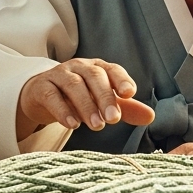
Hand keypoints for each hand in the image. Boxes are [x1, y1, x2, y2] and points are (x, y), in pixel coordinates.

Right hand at [16, 58, 154, 139]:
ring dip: (86, 105)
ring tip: (97, 126)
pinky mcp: (41, 88)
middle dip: (105, 97)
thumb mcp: (101, 101)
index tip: (129, 93)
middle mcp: (78, 67)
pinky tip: (72, 125)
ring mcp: (58, 75)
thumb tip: (150, 117)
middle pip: (94, 76)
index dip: (121, 79)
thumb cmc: (78, 97)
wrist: (41, 95)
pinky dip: (62, 110)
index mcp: (97, 68)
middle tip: (114, 119)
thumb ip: (125, 108)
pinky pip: (51, 96)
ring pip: (73, 85)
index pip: (112, 69)